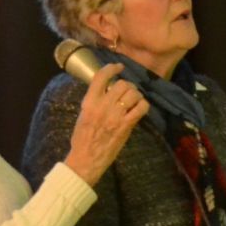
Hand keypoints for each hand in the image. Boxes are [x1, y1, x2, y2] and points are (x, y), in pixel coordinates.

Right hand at [63, 63, 147, 184]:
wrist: (86, 159)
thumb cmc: (82, 138)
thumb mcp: (83, 115)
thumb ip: (94, 101)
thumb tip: (106, 90)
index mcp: (89, 102)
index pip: (101, 77)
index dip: (112, 68)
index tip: (119, 67)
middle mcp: (102, 106)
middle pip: (121, 84)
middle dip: (127, 86)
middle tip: (128, 92)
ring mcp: (115, 116)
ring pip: (133, 94)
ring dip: (136, 95)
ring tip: (134, 100)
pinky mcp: (126, 126)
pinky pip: (141, 108)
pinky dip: (143, 105)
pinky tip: (140, 108)